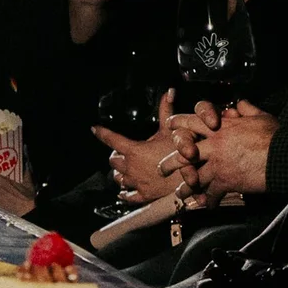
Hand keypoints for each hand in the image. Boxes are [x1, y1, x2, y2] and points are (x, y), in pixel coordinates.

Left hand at [93, 91, 201, 205]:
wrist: (193, 179)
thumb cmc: (182, 153)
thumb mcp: (174, 130)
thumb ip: (167, 111)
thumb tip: (168, 91)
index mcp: (134, 150)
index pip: (112, 139)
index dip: (102, 133)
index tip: (95, 129)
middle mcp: (131, 167)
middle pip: (113, 161)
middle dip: (116, 155)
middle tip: (123, 152)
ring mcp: (136, 183)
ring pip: (118, 178)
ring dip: (120, 172)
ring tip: (125, 169)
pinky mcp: (144, 196)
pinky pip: (128, 196)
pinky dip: (124, 193)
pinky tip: (123, 192)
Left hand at [170, 99, 276, 203]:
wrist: (284, 157)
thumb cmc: (274, 136)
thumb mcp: (259, 117)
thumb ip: (246, 109)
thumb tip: (240, 104)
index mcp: (220, 127)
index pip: (192, 121)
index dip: (178, 122)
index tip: (170, 124)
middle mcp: (214, 145)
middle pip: (184, 151)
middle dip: (171, 161)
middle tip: (162, 168)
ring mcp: (218, 164)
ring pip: (194, 175)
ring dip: (185, 186)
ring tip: (179, 193)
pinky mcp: (225, 181)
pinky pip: (211, 193)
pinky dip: (208, 201)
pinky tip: (205, 206)